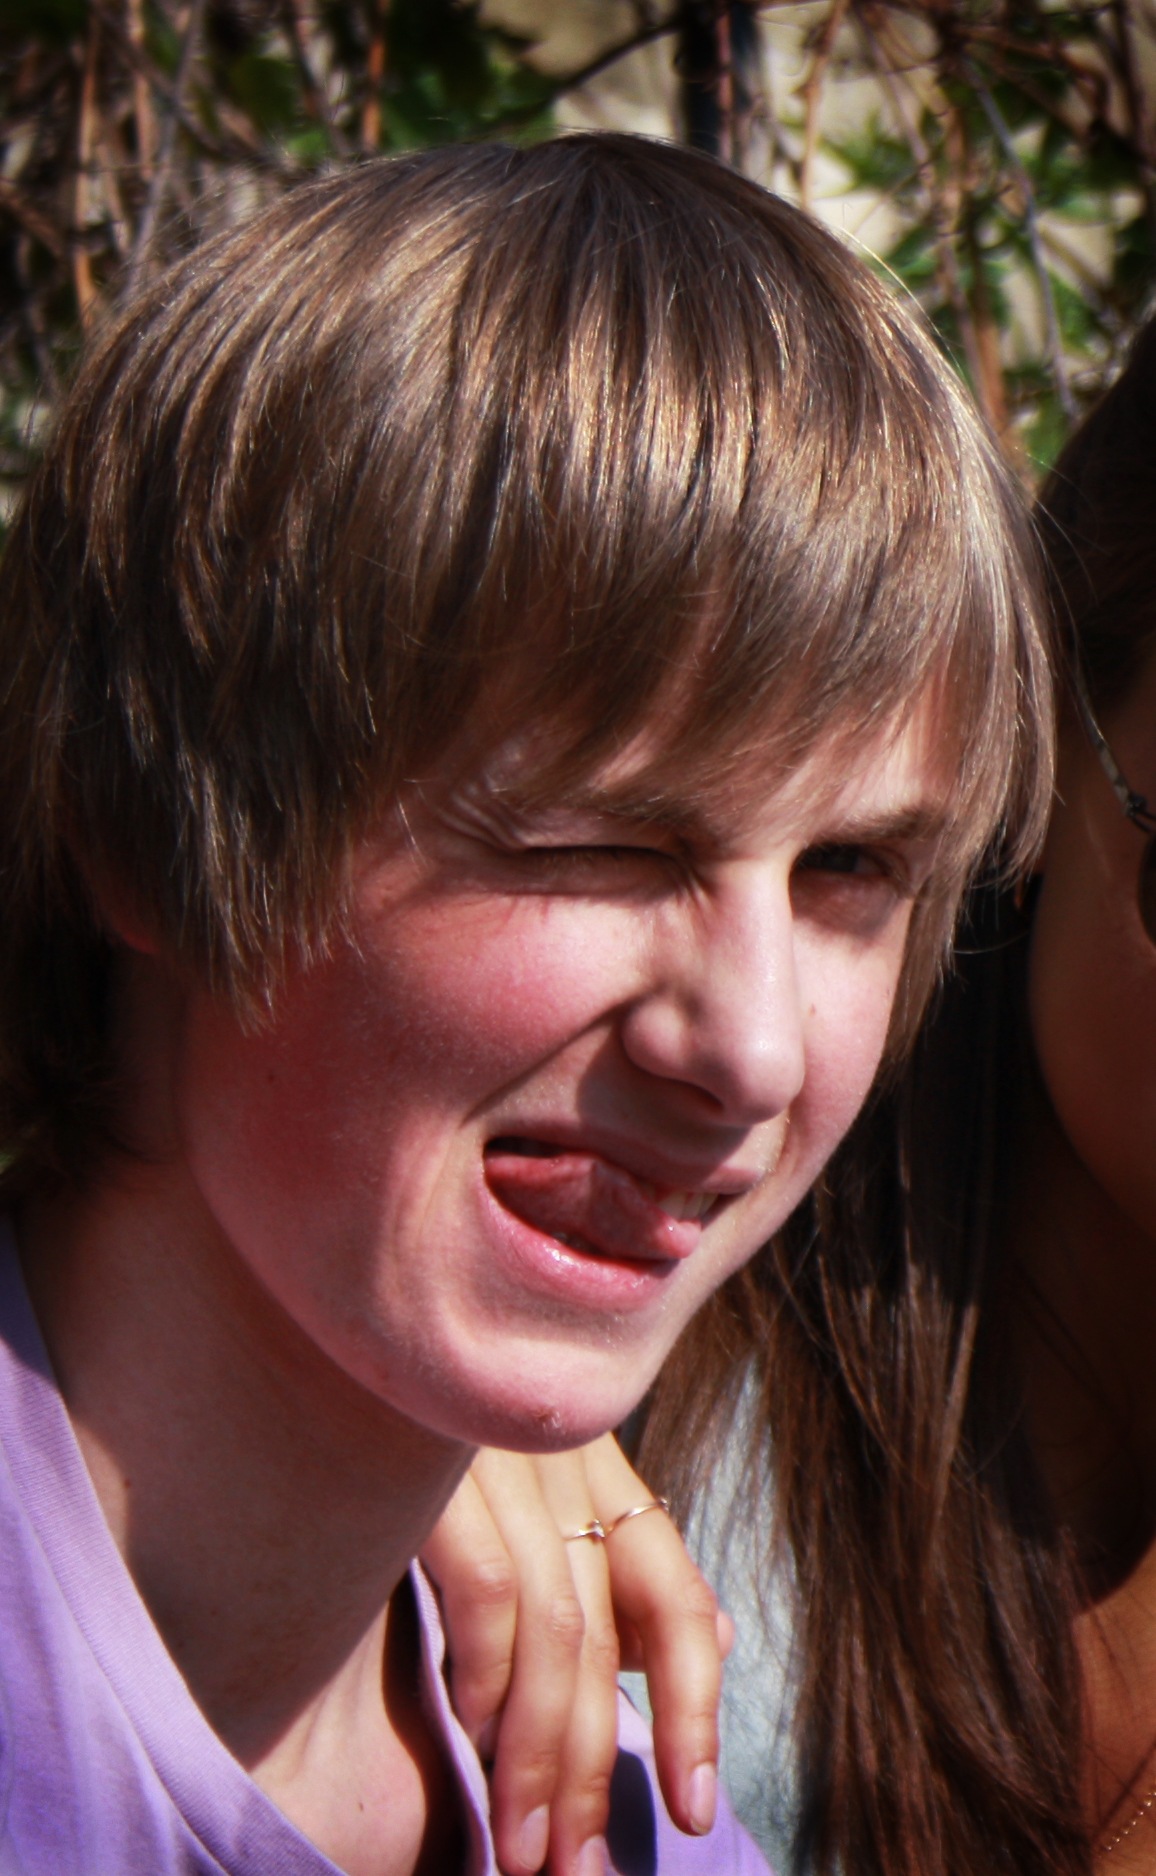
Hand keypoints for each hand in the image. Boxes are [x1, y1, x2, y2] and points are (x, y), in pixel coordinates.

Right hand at [419, 1435, 730, 1875]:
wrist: (344, 1325)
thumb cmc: (429, 1430)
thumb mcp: (542, 1481)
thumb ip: (625, 1561)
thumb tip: (723, 1642)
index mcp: (599, 1469)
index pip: (676, 1596)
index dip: (695, 1708)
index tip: (695, 1813)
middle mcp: (563, 1462)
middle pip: (608, 1639)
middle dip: (596, 1771)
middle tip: (575, 1873)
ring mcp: (502, 1461)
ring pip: (555, 1633)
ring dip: (538, 1757)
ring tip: (524, 1847)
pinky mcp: (434, 1466)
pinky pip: (488, 1588)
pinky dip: (486, 1671)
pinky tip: (469, 1727)